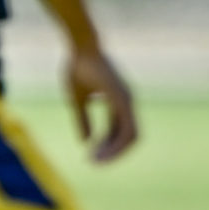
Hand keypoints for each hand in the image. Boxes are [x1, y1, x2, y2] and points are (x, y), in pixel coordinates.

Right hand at [63, 43, 138, 162]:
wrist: (80, 46)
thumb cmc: (78, 67)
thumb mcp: (78, 99)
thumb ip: (83, 120)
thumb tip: (86, 141)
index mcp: (119, 101)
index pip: (120, 131)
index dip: (109, 146)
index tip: (92, 156)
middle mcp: (127, 101)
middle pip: (129, 138)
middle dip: (114, 153)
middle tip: (94, 163)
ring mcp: (127, 100)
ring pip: (131, 137)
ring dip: (114, 152)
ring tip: (95, 161)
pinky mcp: (122, 99)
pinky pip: (126, 128)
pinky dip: (115, 143)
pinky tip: (99, 150)